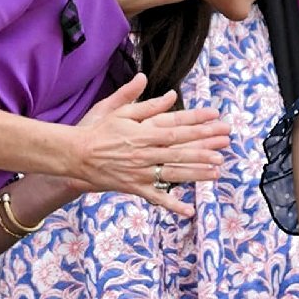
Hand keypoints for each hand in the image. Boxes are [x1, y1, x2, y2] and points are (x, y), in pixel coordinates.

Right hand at [70, 73, 228, 215]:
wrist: (74, 155)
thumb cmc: (98, 130)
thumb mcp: (118, 111)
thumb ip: (143, 102)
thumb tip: (163, 89)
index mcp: (142, 134)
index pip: (175, 130)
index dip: (197, 128)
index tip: (216, 124)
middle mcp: (144, 154)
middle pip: (179, 152)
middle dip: (203, 151)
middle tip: (224, 150)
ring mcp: (140, 172)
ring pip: (172, 174)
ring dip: (196, 174)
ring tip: (216, 173)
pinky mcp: (134, 187)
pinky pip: (156, 197)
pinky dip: (172, 204)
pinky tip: (189, 210)